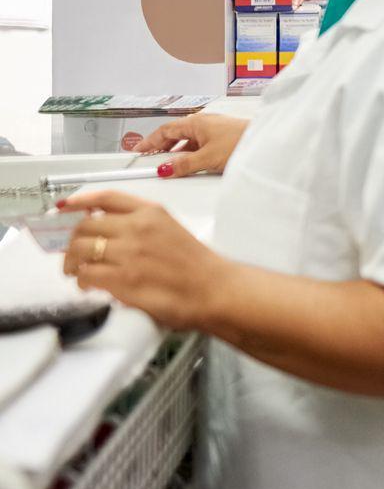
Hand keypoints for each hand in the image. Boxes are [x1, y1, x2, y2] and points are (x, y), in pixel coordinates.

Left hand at [60, 190, 230, 332]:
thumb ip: (141, 225)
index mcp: (152, 213)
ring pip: (80, 250)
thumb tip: (105, 232)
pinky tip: (89, 285)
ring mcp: (129, 253)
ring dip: (72, 263)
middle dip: (72, 241)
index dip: (79, 201)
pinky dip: (82, 281)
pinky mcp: (123, 279)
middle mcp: (138, 228)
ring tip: (77, 272)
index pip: (106, 198)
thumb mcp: (171, 229)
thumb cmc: (197, 265)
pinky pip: (86, 274)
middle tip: (73, 254)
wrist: (215, 289)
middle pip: (85, 226)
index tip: (64, 207)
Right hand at [130, 113, 249, 177]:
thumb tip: (165, 169)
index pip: (166, 130)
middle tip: (148, 159)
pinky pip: (200, 144)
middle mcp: (204, 123)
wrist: (268, 142)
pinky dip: (190, 153)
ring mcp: (215, 130)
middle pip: (176, 134)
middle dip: (161, 146)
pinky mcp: (223, 138)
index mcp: (197, 122)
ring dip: (176, 151)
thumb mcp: (208, 157)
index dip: (150, 140)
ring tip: (167, 164)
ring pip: (188, 140)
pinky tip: (189, 163)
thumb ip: (184, 164)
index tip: (138, 150)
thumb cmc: (241, 142)